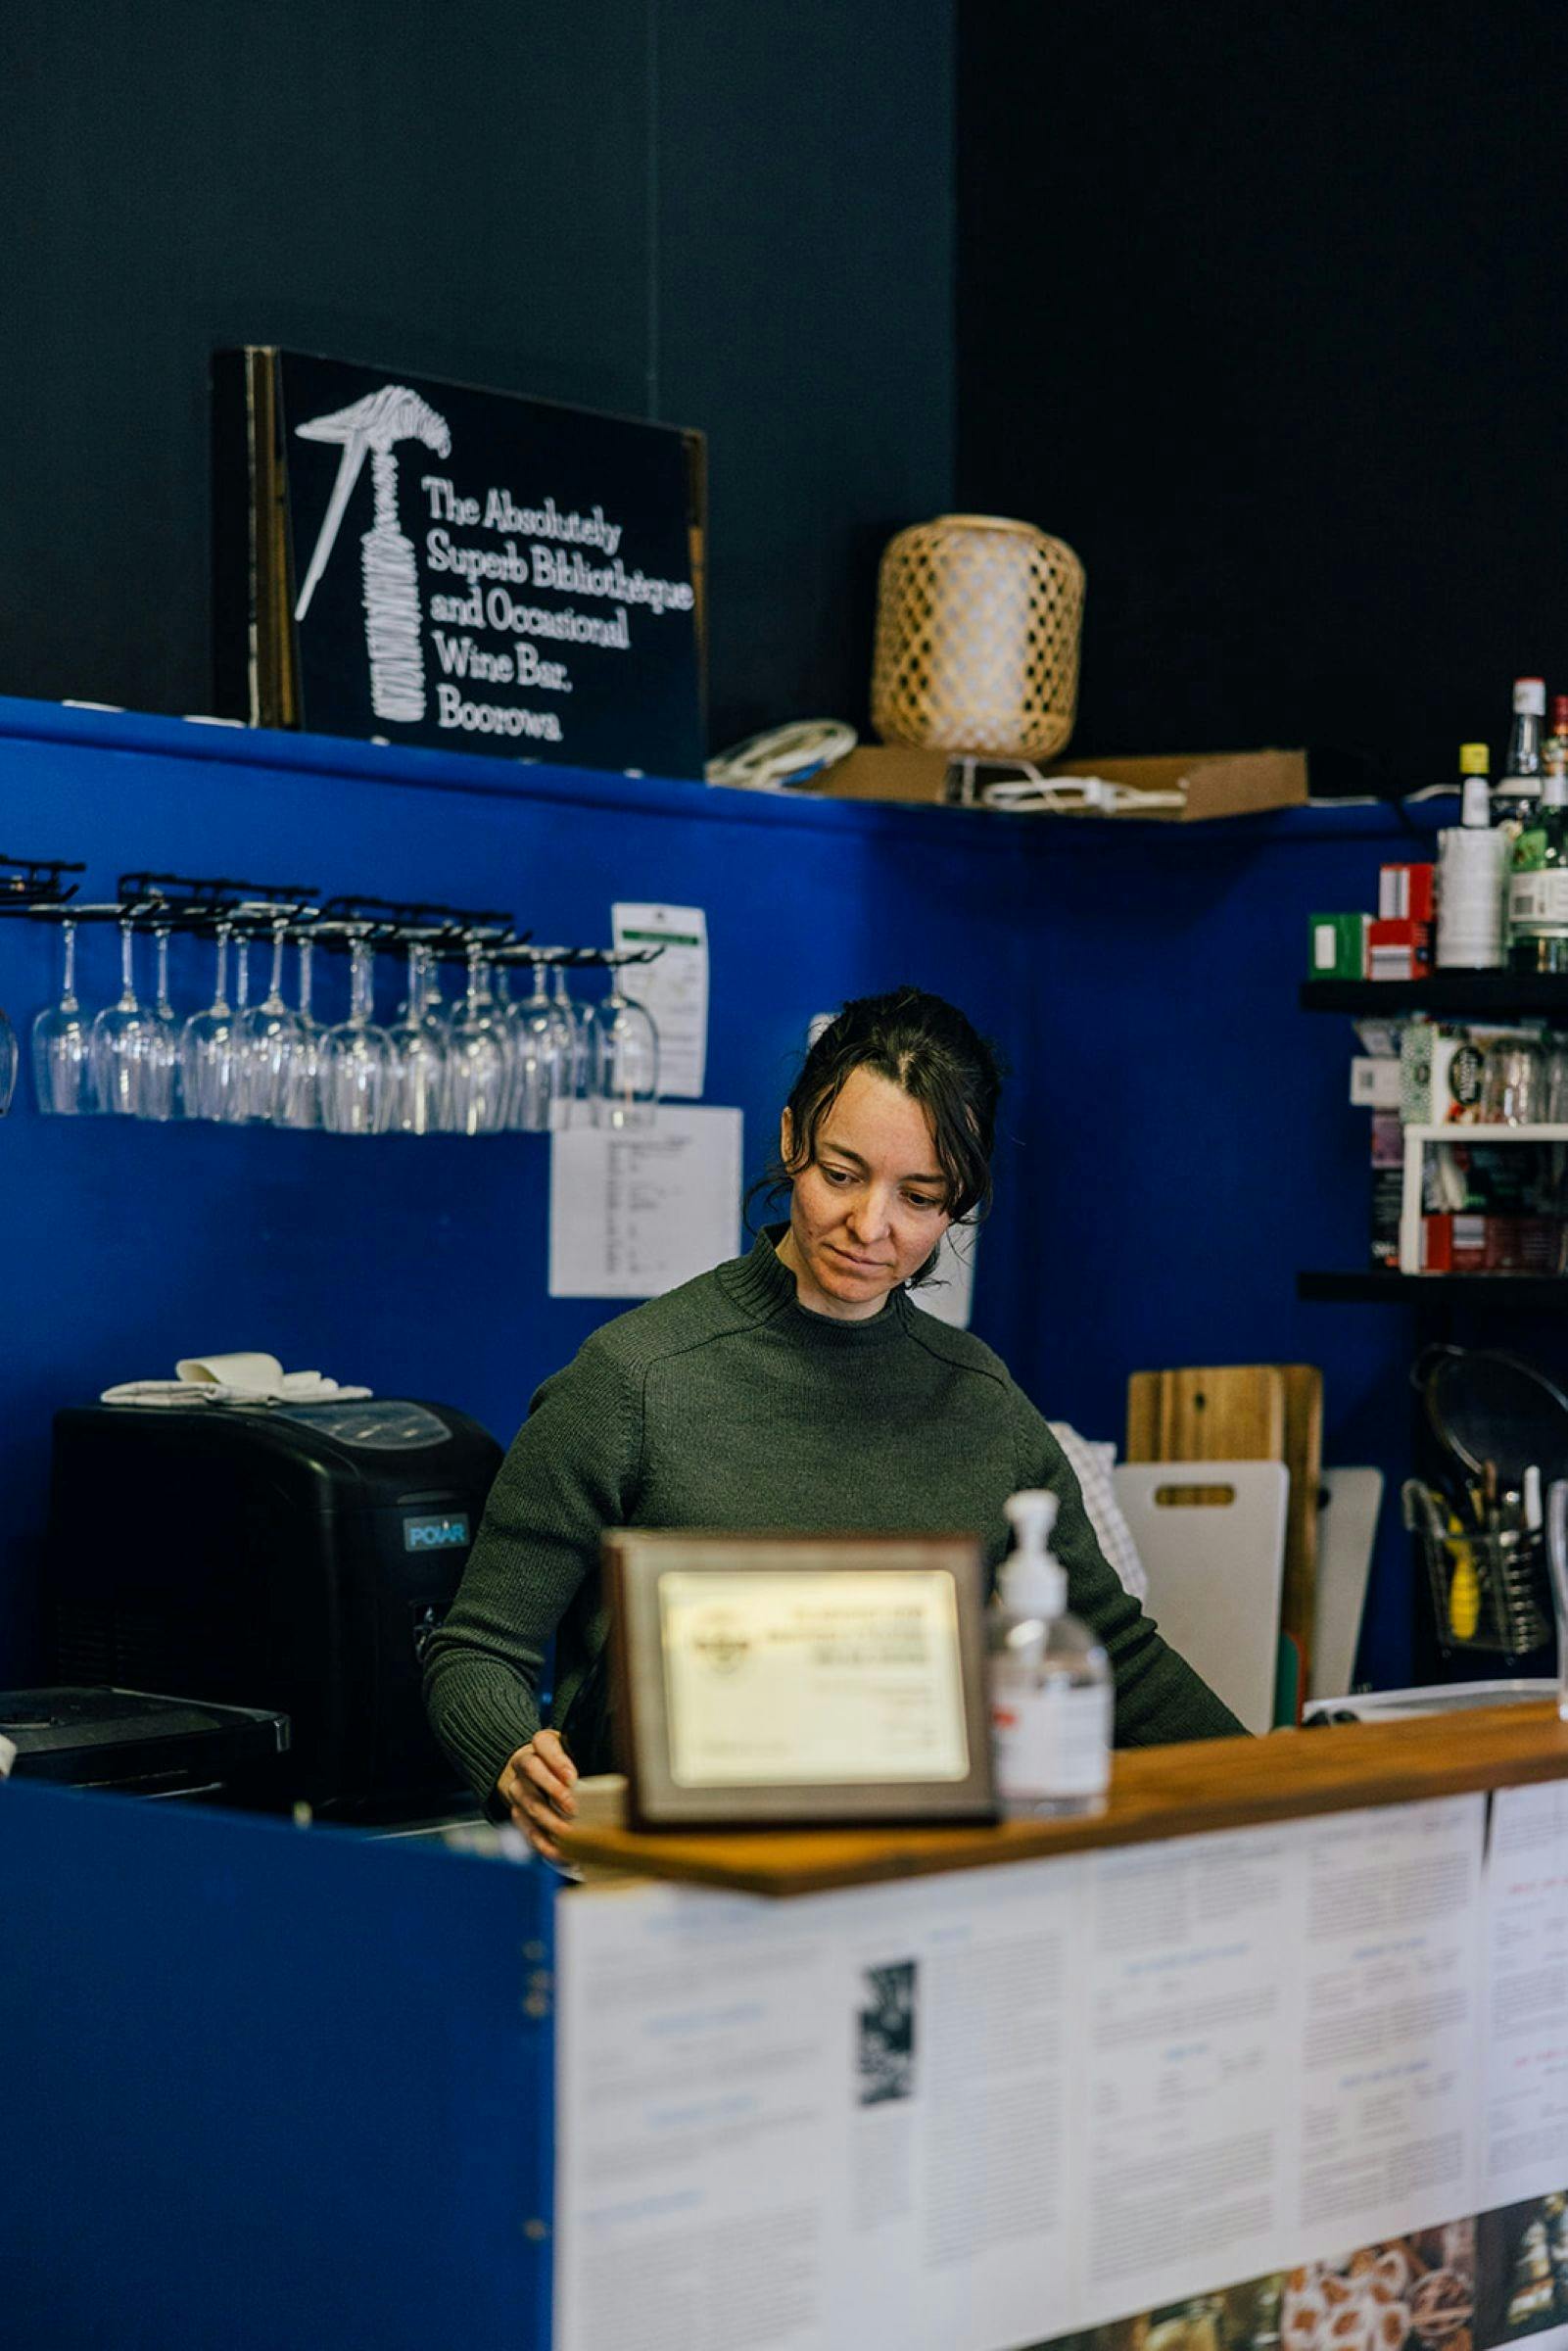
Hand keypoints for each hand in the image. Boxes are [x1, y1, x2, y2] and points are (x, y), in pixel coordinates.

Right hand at [498, 1728, 576, 1858]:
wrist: (528, 1771)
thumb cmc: (561, 1762)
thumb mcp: (573, 1751)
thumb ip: (587, 1759)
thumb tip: (618, 1772)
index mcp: (541, 1744)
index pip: (543, 1743)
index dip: (557, 1760)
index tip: (573, 1778)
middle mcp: (524, 1763)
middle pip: (533, 1770)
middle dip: (554, 1790)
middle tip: (574, 1808)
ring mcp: (518, 1789)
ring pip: (530, 1803)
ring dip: (551, 1821)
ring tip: (571, 1836)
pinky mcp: (517, 1814)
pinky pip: (528, 1830)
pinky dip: (545, 1845)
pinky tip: (562, 1855)